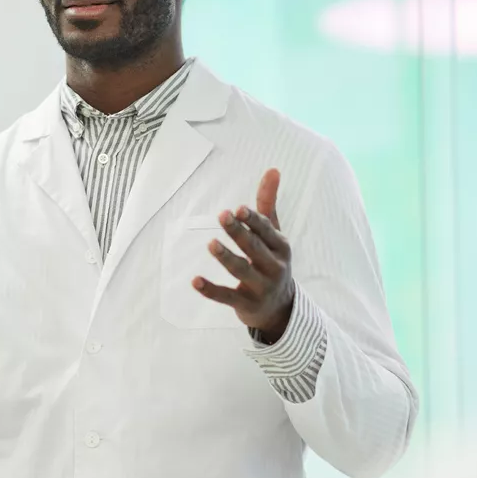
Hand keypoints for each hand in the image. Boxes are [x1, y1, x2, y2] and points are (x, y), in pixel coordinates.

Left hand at [193, 169, 294, 341]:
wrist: (279, 308)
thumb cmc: (272, 261)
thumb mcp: (274, 234)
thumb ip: (268, 203)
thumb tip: (273, 169)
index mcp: (281, 247)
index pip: (267, 231)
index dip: (253, 220)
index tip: (239, 209)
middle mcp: (274, 267)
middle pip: (254, 248)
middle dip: (238, 232)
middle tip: (222, 216)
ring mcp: (261, 287)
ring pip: (242, 271)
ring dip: (226, 257)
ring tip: (211, 244)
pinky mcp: (245, 304)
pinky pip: (226, 297)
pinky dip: (210, 290)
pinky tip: (195, 281)